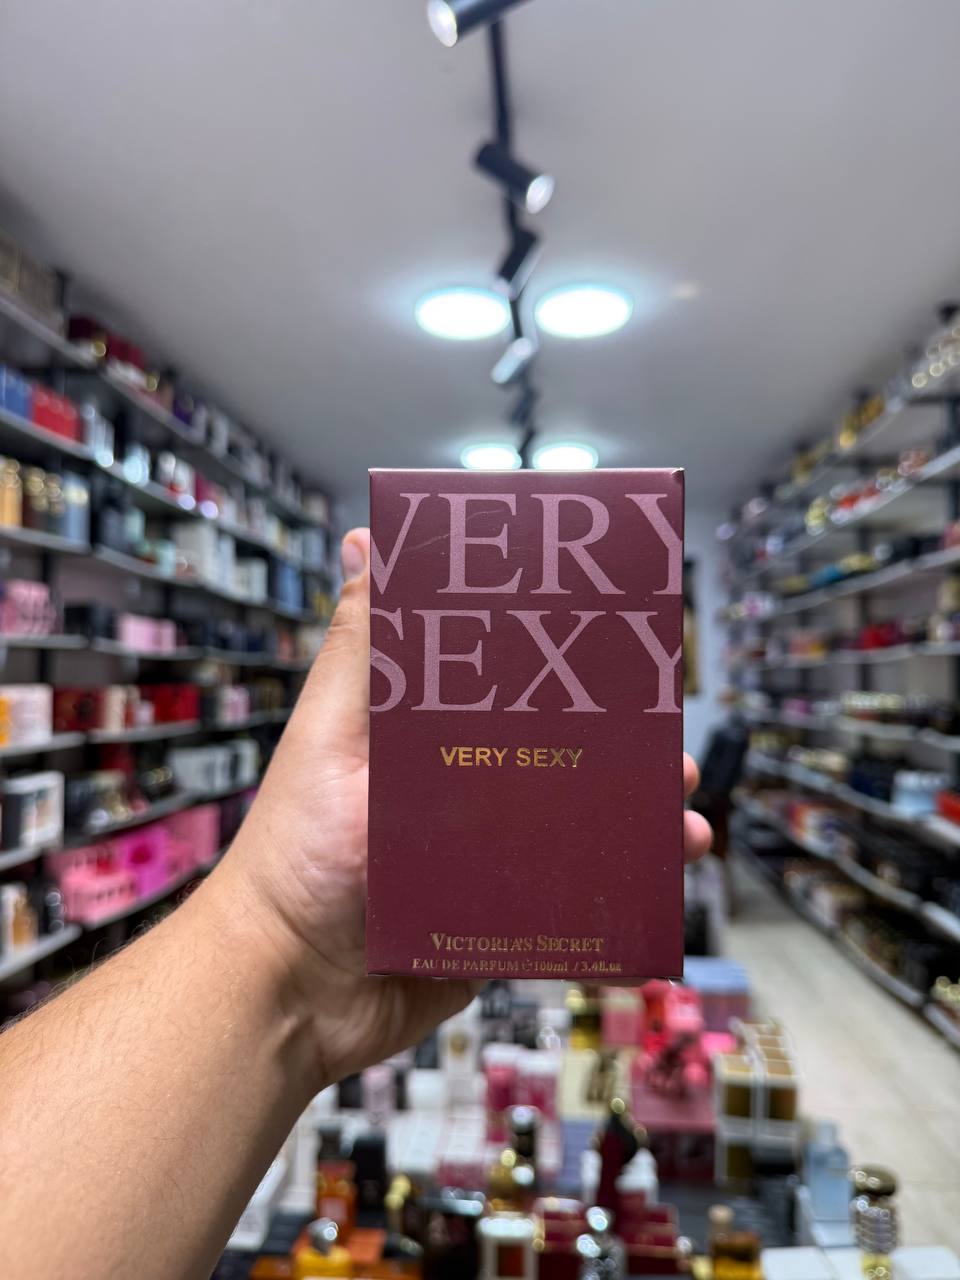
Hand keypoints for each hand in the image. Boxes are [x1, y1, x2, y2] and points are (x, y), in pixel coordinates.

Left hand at [224, 529, 711, 1086]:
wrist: (290, 993)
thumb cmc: (297, 853)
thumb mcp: (331, 738)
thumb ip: (360, 650)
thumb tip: (365, 540)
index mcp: (427, 736)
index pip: (509, 683)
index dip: (564, 662)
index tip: (618, 639)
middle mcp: (463, 788)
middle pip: (560, 752)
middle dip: (622, 743)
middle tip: (668, 735)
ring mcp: (486, 857)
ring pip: (581, 823)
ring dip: (639, 814)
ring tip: (683, 813)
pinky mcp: (502, 919)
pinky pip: (575, 897)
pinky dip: (624, 886)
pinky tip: (665, 875)